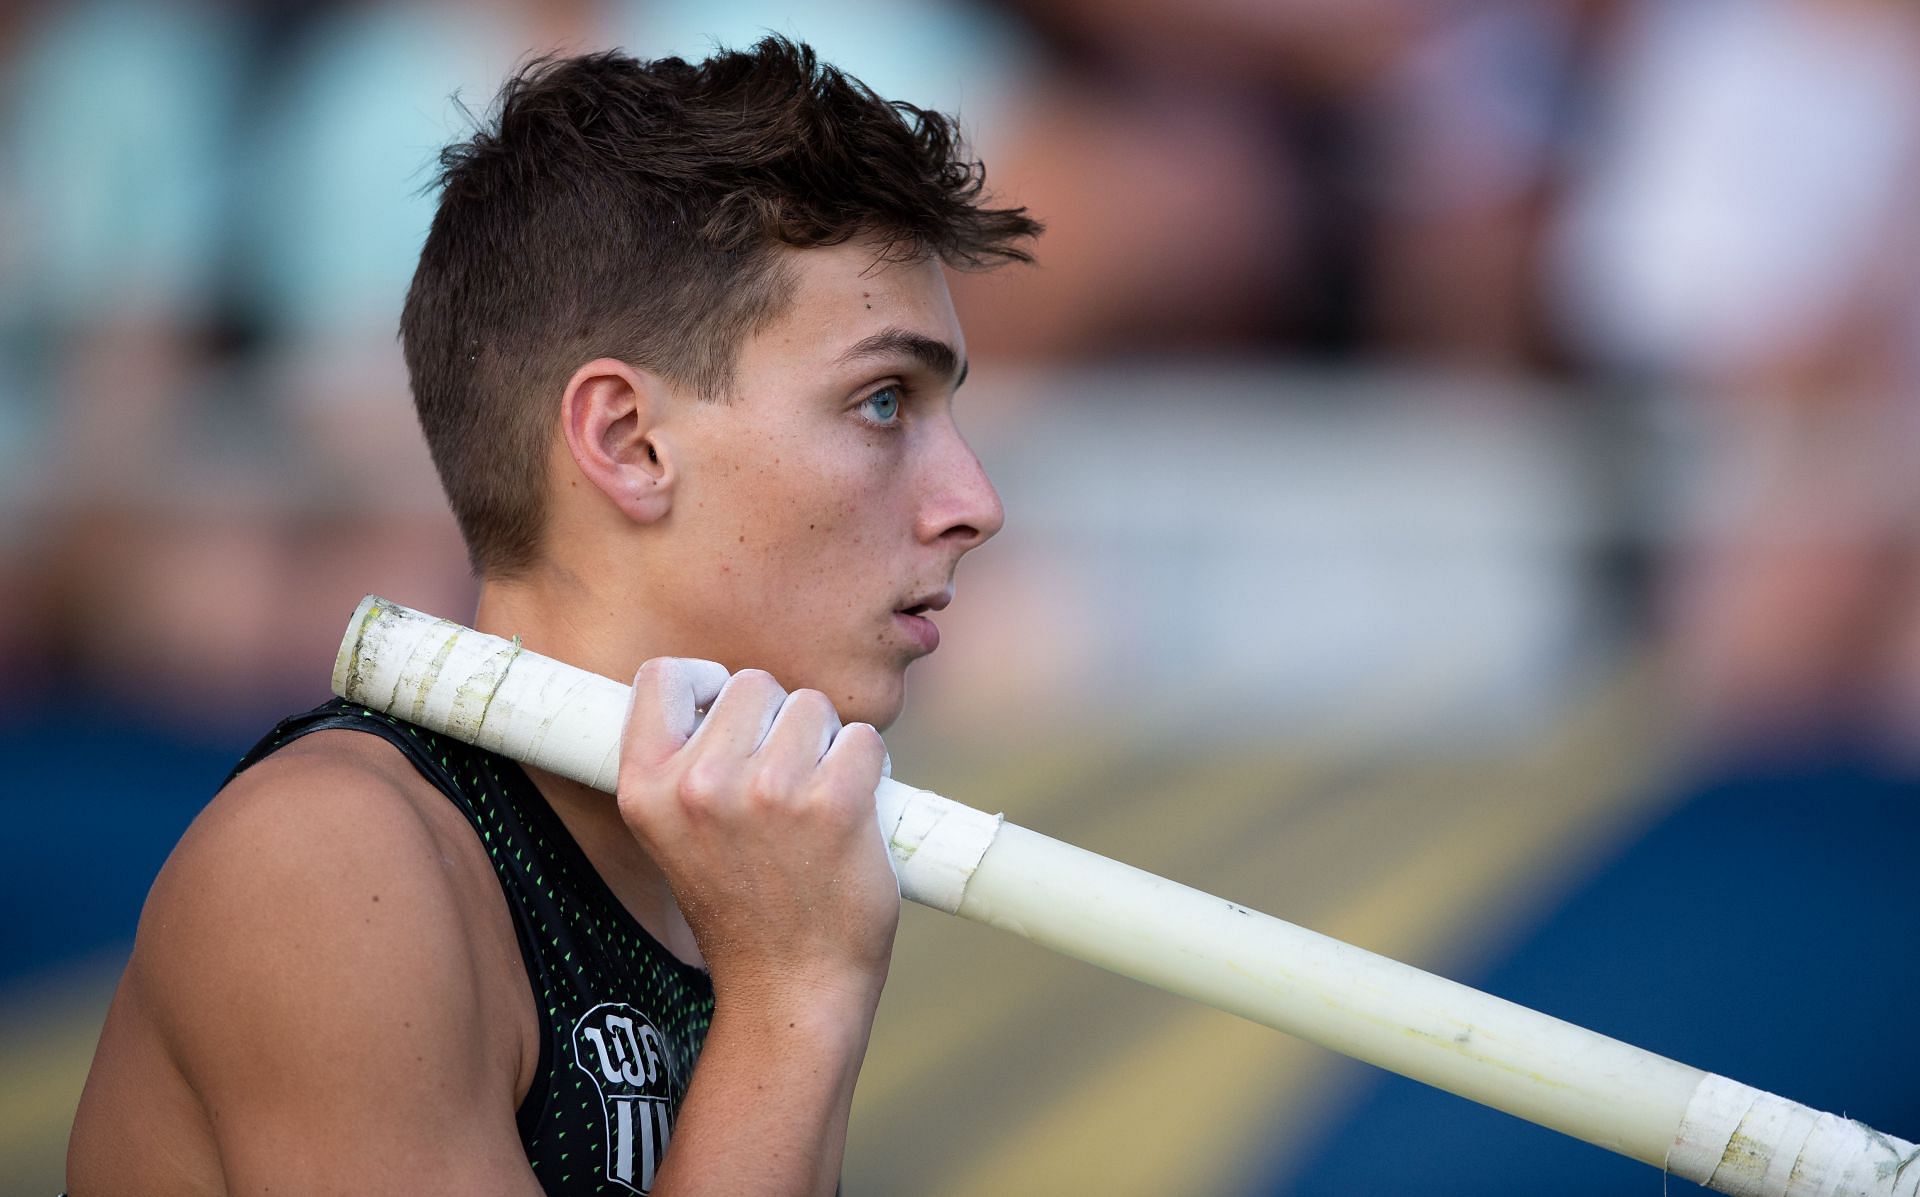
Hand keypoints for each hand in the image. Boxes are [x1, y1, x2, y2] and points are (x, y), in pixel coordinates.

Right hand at [615, 659, 900, 1006]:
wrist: (790, 988)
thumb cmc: (742, 906)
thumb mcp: (677, 833)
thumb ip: (686, 764)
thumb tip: (723, 690)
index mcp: (645, 787)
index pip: (664, 675)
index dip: (704, 684)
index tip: (727, 716)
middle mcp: (698, 783)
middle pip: (754, 683)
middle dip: (777, 721)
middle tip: (780, 788)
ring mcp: (767, 791)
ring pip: (812, 706)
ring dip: (824, 744)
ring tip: (811, 809)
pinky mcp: (833, 803)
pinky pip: (862, 739)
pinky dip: (868, 769)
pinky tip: (850, 816)